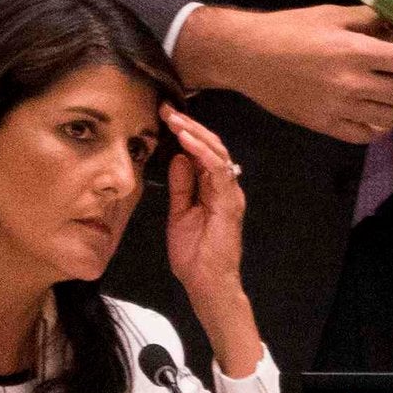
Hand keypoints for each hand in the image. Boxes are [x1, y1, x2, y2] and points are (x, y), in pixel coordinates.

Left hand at [160, 107, 262, 379]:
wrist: (207, 284)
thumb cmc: (195, 254)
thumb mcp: (180, 213)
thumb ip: (182, 186)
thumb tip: (178, 158)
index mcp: (213, 188)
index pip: (202, 151)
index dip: (185, 132)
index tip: (163, 116)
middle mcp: (225, 186)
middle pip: (211, 145)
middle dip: (189, 124)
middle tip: (166, 108)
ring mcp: (230, 193)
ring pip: (217, 152)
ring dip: (195, 133)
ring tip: (175, 118)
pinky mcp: (229, 203)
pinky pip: (218, 171)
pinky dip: (203, 153)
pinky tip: (186, 141)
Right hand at [176, 4, 392, 143]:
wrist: (248, 56)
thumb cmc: (290, 28)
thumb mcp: (331, 14)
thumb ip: (368, 20)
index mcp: (357, 51)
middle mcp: (353, 83)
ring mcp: (338, 107)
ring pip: (389, 119)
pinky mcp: (323, 124)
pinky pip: (361, 135)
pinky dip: (378, 132)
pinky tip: (385, 125)